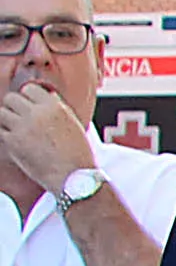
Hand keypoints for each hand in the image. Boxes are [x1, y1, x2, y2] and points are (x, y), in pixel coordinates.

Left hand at [0, 80, 88, 195]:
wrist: (74, 176)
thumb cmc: (77, 153)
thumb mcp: (73, 124)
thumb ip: (55, 109)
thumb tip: (42, 100)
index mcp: (54, 107)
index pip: (29, 89)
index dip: (27, 97)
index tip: (29, 105)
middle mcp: (37, 114)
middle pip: (11, 99)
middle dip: (14, 107)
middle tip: (20, 117)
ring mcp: (23, 128)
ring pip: (1, 113)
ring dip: (7, 120)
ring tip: (17, 129)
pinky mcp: (13, 143)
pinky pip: (0, 131)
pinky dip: (6, 135)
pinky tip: (16, 142)